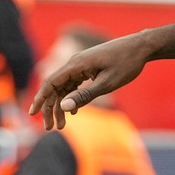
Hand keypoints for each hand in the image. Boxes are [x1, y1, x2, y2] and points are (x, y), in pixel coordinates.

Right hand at [29, 34, 153, 129]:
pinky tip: (74, 111)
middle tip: (50, 128)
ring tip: (62, 125)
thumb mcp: (107, 83)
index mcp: (76, 64)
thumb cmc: (127, 64)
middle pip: (55, 87)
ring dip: (61, 105)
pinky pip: (73, 83)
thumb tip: (63, 106)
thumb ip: (85, 95)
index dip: (40, 99)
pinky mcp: (88, 67)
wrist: (142, 47)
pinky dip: (71, 97)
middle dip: (50, 108)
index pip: (50, 82)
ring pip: (64, 86)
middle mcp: (75, 63)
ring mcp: (81, 64)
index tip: (32, 114)